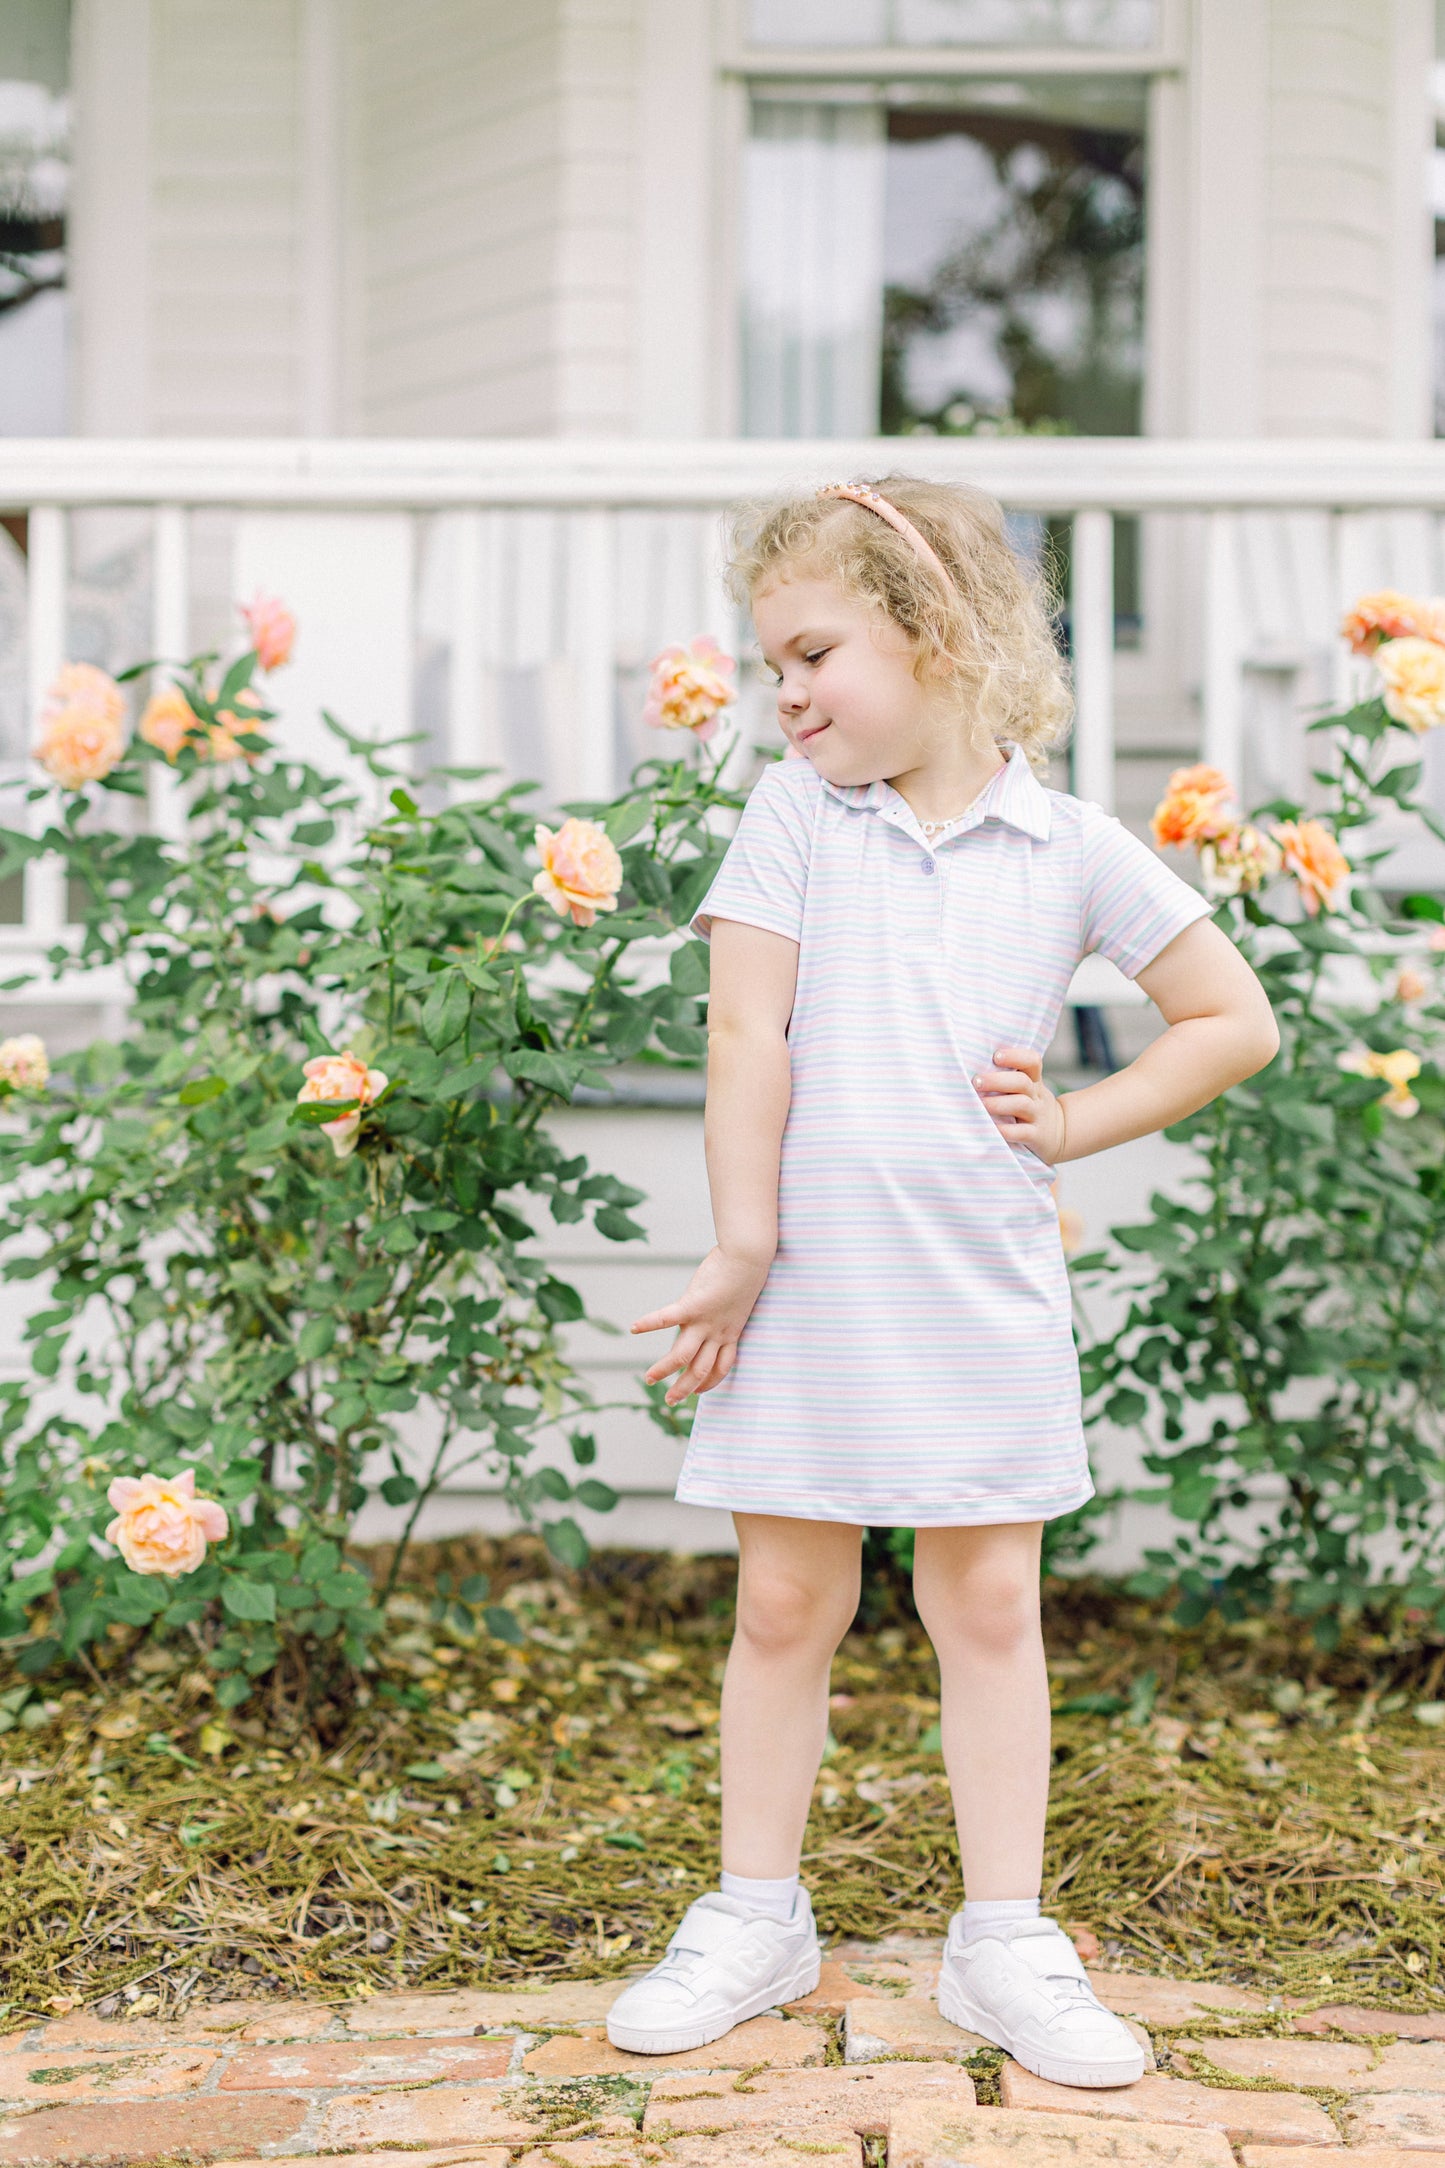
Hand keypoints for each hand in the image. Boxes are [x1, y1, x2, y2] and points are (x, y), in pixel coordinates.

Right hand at [630, 1245, 772, 1404]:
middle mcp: (718, 1332)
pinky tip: (633, 1328)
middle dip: (685, 1388)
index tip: (698, 1392)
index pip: (721, 1367)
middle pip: (701, 1370)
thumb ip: (727, 1307)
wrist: (750, 1256)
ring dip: (665, 1370)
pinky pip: (667, 1318)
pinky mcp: (693, 1304)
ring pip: (683, 1355)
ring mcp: (705, 1321)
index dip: (709, 1383)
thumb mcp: (739, 1297)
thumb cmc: (746, 1269)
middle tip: (670, 1401)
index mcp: (731, 1331)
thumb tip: (717, 1302)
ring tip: (649, 1379)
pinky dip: (649, 1324)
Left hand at [972, 1044, 1066, 1163]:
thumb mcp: (1028, 1090)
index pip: (1032, 1061)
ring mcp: (1037, 1116)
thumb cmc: (1030, 1107)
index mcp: (1034, 1081)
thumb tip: (970, 1067)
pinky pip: (1022, 1132)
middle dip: (997, 1081)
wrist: (1060, 1134)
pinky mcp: (1036, 1136)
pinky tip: (992, 1127)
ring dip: (998, 1103)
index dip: (1015, 1056)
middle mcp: (1037, 1096)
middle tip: (976, 1082)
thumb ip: (1008, 1079)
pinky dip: (1006, 1130)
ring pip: (1021, 1104)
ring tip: (980, 1103)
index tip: (996, 1056)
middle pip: (1021, 1082)